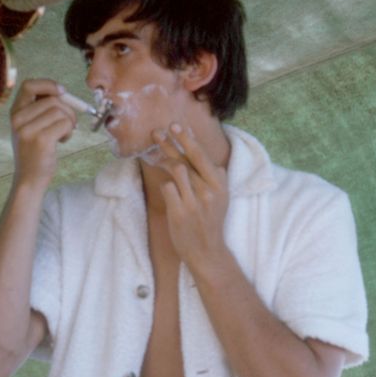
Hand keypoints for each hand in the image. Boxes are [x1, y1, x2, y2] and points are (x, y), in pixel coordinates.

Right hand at [9, 79, 77, 187]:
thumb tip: (63, 92)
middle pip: (53, 99)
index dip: (48, 84)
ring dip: (70, 121)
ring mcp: (28, 129)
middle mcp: (18, 119)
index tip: (61, 92)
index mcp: (15, 112)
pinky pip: (65, 123)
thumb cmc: (35, 152)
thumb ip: (41, 109)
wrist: (29, 179)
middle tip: (70, 122)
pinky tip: (63, 140)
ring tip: (64, 133)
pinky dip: (69, 130)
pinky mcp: (40, 140)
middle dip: (68, 108)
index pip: (29, 85)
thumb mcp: (31, 126)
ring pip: (61, 111)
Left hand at [153, 123, 230, 267]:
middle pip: (188, 158)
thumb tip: (198, 150)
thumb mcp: (220, 197)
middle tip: (158, 131)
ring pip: (176, 170)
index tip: (177, 126)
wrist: (207, 250)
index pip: (202, 155)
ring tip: (155, 154)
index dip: (188, 139)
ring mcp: (194, 201)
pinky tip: (167, 188)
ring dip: (164, 161)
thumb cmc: (210, 220)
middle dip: (173, 141)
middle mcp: (209, 190)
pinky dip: (165, 186)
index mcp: (220, 184)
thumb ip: (212, 175)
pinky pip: (167, 188)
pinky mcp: (180, 211)